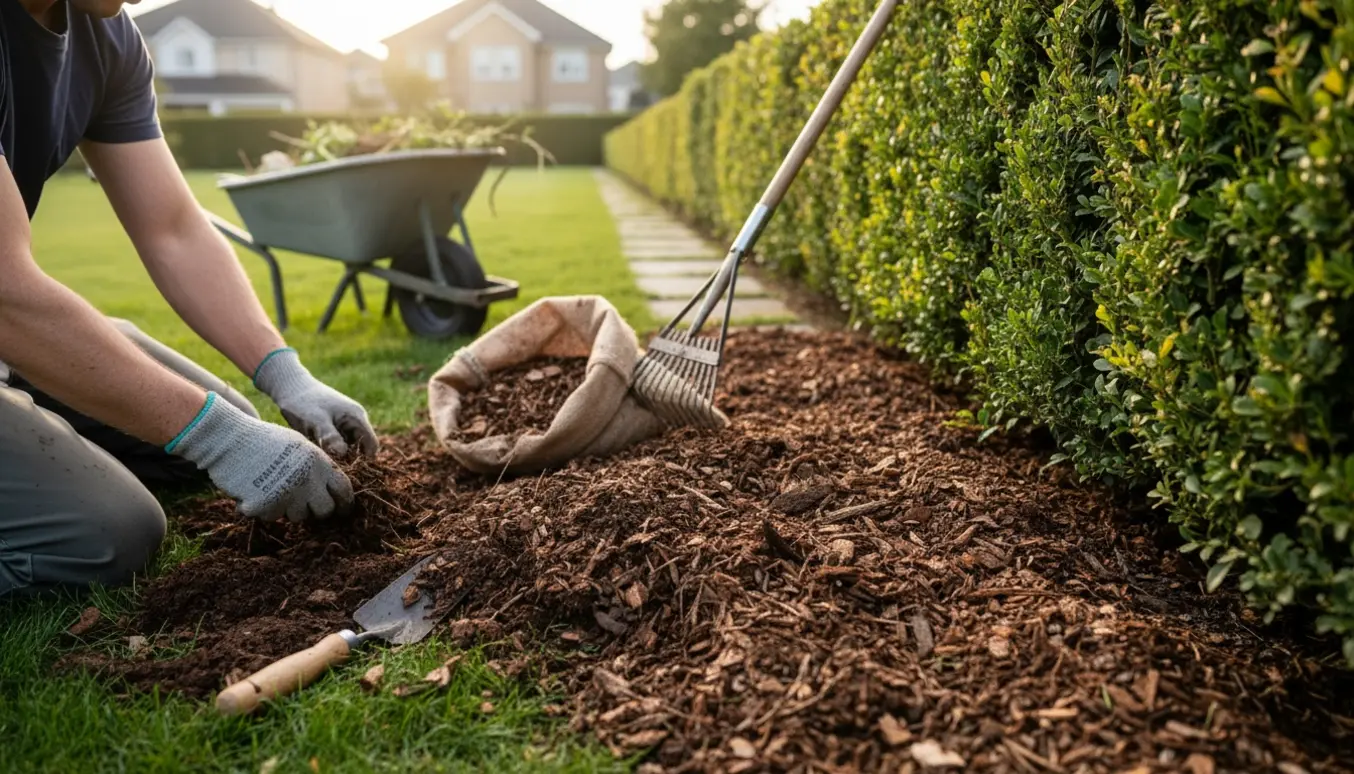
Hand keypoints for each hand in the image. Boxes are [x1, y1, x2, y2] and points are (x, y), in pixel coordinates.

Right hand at [167, 392, 354, 521]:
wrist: (229, 437)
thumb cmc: (264, 440)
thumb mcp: (299, 446)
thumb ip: (317, 467)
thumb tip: (333, 490)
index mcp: (319, 462)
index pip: (344, 490)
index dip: (345, 503)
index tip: (342, 510)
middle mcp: (307, 480)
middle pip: (324, 511)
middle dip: (315, 510)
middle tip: (303, 504)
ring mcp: (287, 494)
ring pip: (297, 517)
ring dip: (287, 508)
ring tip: (272, 488)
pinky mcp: (265, 505)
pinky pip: (270, 517)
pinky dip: (262, 509)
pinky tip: (253, 491)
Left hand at [252, 348, 378, 458]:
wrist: (290, 387)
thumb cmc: (303, 402)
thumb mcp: (316, 420)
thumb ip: (330, 436)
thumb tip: (343, 454)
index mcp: (356, 417)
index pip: (372, 445)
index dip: (364, 460)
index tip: (348, 470)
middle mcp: (355, 421)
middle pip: (361, 448)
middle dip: (349, 459)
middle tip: (331, 465)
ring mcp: (345, 424)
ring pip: (348, 447)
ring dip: (338, 455)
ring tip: (322, 456)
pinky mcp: (335, 427)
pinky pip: (338, 444)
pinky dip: (331, 450)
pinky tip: (318, 450)